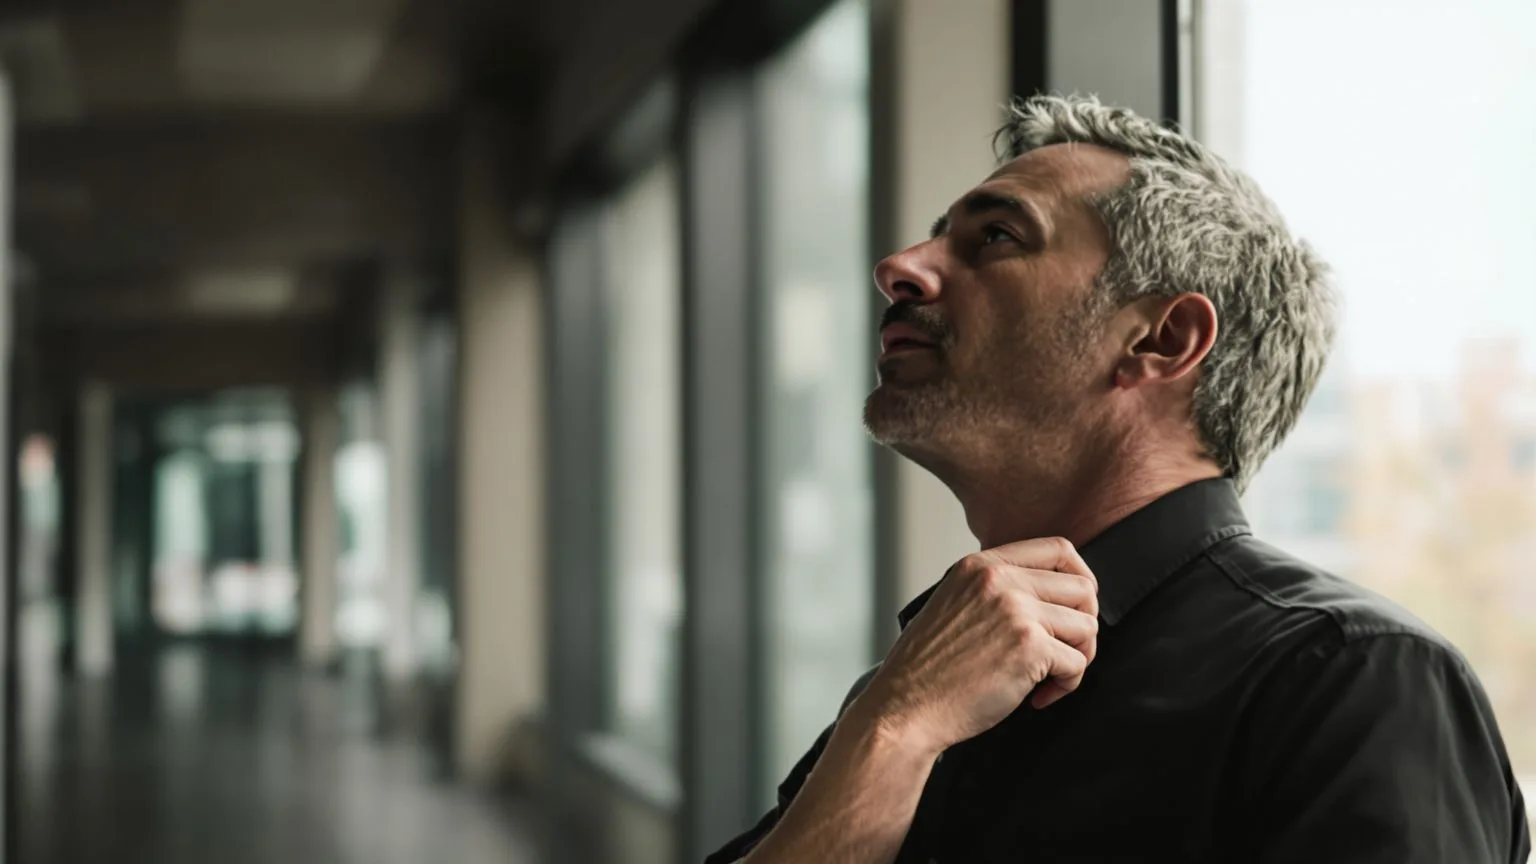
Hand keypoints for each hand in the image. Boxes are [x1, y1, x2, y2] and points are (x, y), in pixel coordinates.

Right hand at [855, 537, 1099, 756]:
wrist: (905, 708)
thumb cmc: (926, 669)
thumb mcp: (953, 604)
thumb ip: (995, 590)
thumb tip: (1050, 597)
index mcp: (981, 565)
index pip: (1058, 550)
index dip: (1081, 579)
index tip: (1076, 607)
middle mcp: (999, 580)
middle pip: (1083, 589)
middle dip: (1083, 625)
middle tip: (1064, 652)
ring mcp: (1016, 611)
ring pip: (1087, 626)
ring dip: (1077, 657)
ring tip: (1049, 677)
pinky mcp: (1030, 648)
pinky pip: (1077, 663)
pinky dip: (1065, 686)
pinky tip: (1038, 697)